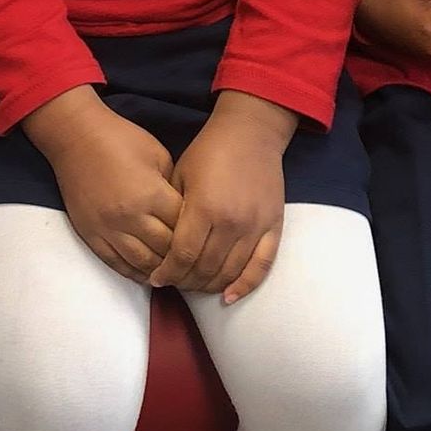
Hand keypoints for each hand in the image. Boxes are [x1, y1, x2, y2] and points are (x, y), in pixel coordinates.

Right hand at [24, 86, 182, 283]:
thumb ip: (173, 186)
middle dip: (183, 258)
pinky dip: (135, 273)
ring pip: (143, 264)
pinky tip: (148, 274)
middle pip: (166, 250)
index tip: (207, 240)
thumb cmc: (120, 139)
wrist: (75, 137)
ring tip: (175, 274)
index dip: (197, 235)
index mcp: (152, 194)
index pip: (183, 228)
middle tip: (197, 264)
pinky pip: (116, 264)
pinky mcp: (91, 235)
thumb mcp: (158, 155)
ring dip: (161, 271)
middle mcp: (131, 217)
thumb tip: (185, 212)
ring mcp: (108, 229)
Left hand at [155, 92, 291, 303]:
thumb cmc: (209, 151)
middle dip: (185, 281)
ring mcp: (255, 227)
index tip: (157, 278)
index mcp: (204, 208)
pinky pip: (262, 266)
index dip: (167, 272)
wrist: (251, 133)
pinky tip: (230, 296)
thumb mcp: (181, 176)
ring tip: (196, 286)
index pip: (182, 256)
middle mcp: (231, 223)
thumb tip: (162, 248)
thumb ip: (174, 213)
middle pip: (205, 269)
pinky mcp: (273, 227)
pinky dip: (245, 285)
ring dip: (210, 286)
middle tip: (174, 282)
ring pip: (230, 273)